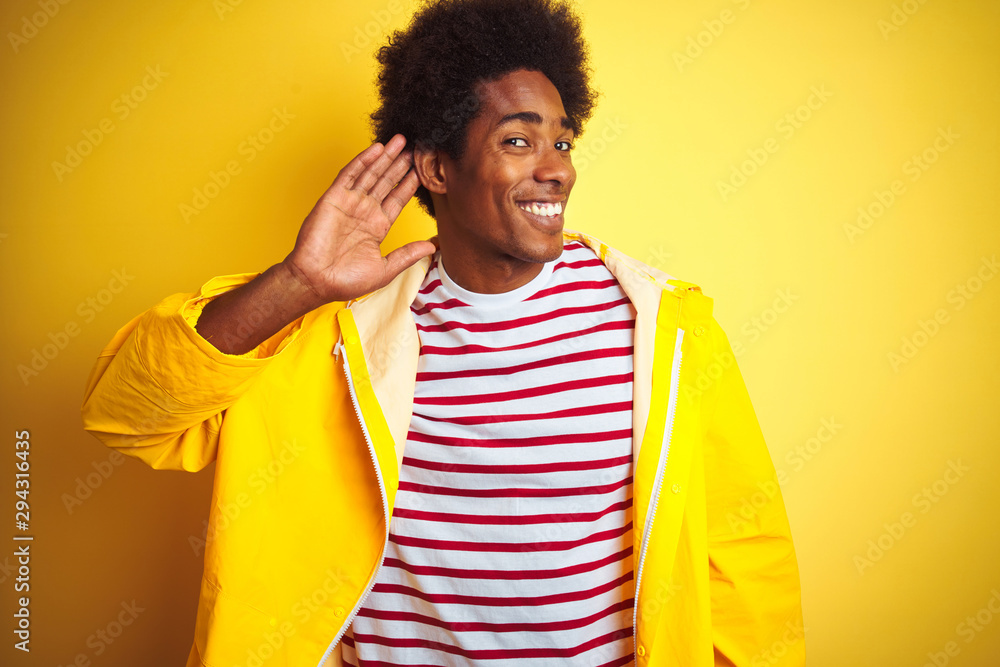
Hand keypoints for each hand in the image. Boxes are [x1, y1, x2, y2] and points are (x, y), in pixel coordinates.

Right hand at [282, 133, 435, 304]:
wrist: (316, 281)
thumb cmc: (347, 281)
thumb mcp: (385, 269)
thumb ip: (408, 255)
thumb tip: (432, 247)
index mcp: (377, 226)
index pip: (397, 199)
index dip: (409, 184)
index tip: (422, 169)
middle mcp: (365, 211)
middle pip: (386, 182)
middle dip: (400, 164)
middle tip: (415, 147)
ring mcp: (350, 203)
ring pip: (371, 174)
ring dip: (385, 157)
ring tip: (400, 141)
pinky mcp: (334, 198)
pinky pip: (350, 174)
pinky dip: (363, 160)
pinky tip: (376, 148)